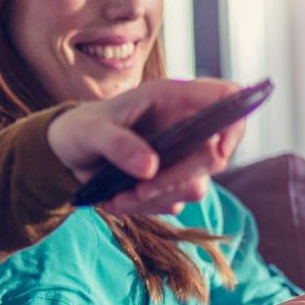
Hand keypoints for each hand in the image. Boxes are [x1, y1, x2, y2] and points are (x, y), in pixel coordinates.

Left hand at [45, 78, 245, 217]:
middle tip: (142, 189)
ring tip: (119, 196)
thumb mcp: (91, 131)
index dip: (234, 120)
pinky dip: (144, 207)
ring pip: (195, 186)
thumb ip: (118, 143)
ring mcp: (181, 157)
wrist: (70, 155)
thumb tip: (151, 167)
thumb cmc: (84, 128)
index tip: (218, 149)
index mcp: (173, 98)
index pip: (226, 97)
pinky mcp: (170, 183)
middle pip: (215, 155)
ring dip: (157, 198)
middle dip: (179, 177)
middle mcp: (185, 127)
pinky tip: (117, 199)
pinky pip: (172, 204)